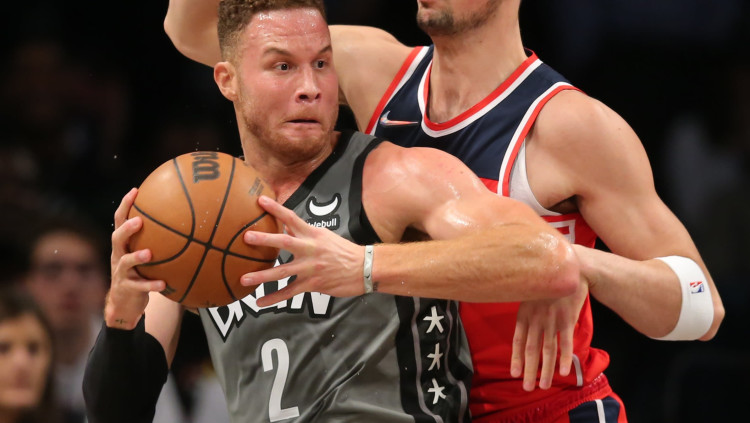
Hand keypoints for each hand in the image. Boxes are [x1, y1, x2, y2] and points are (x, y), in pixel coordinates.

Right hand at [104, 188, 165, 329]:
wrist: (124, 302)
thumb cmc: (139, 272)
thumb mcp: (144, 254)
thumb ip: (156, 239)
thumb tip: (185, 220)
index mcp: (123, 244)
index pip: (120, 220)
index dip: (125, 205)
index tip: (135, 190)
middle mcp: (118, 255)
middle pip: (117, 238)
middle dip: (127, 228)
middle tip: (139, 221)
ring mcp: (121, 273)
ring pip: (125, 262)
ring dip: (137, 257)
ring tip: (149, 253)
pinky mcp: (127, 289)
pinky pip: (139, 286)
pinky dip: (151, 284)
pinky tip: (163, 283)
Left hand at [241, 195, 363, 306]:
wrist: (365, 268)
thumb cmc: (344, 252)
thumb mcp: (325, 237)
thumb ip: (304, 233)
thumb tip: (286, 227)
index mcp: (313, 234)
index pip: (291, 218)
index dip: (275, 209)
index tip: (260, 201)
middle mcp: (310, 249)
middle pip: (284, 242)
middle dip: (265, 240)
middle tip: (246, 237)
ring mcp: (310, 268)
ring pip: (282, 272)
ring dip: (262, 276)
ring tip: (244, 279)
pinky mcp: (312, 284)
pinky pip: (290, 292)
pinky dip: (274, 298)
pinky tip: (260, 302)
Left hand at [510, 279, 588, 390]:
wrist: (570, 268)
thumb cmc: (548, 282)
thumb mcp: (530, 293)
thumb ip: (527, 311)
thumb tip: (523, 326)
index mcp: (524, 314)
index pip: (517, 340)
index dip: (516, 358)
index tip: (515, 374)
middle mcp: (536, 319)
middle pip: (531, 349)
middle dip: (529, 371)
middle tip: (527, 388)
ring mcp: (551, 320)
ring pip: (547, 350)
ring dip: (546, 370)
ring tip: (544, 386)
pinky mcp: (567, 320)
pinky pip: (565, 342)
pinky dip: (564, 358)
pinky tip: (563, 372)